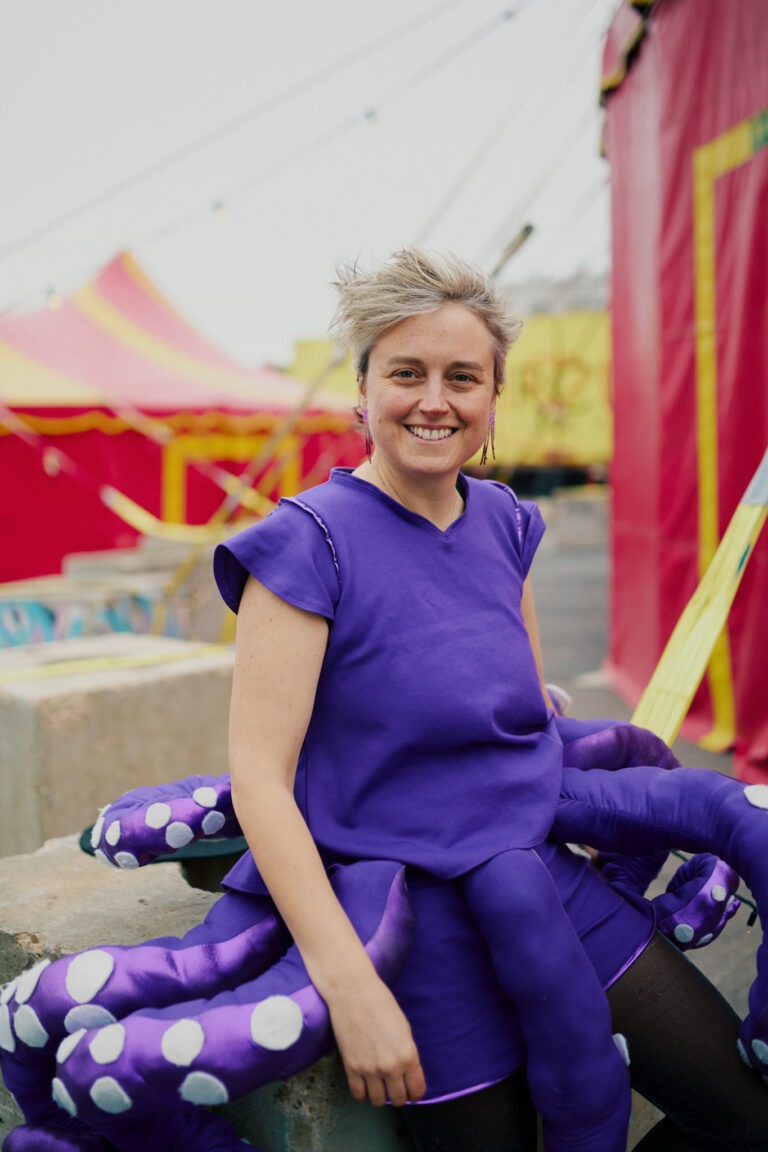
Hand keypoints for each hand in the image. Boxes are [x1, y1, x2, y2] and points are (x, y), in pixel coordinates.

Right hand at [326, 974, 425, 1106]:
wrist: (354, 992)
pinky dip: (363, 1092)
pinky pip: (358, 1094)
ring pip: (378, 1101)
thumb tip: (407, 1073)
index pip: (417, 1090)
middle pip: (398, 1099)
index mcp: (408, 1055)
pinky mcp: (351, 1067)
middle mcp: (390, 1066)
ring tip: (379, 1085)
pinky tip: (365, 1083)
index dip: (415, 1092)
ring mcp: (370, 1069)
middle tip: (395, 1087)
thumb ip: (407, 1053)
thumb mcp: (404, 1029)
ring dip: (380, 1096)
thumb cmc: (381, 1004)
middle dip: (399, 1096)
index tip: (411, 1090)